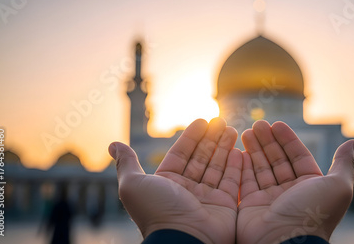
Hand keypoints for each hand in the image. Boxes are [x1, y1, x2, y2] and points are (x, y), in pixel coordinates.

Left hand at [108, 118, 241, 243]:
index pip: (182, 154)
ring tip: (232, 129)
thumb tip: (113, 144)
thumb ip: (127, 163)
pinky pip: (232, 182)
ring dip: (225, 148)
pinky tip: (240, 151)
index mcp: (167, 183)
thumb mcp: (133, 184)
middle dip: (211, 139)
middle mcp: (187, 190)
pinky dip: (236, 166)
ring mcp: (207, 197)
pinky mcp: (225, 205)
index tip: (202, 121)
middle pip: (201, 158)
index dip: (192, 137)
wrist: (183, 240)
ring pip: (218, 167)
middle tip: (221, 121)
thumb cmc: (157, 212)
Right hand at [237, 120, 353, 243]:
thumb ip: (344, 163)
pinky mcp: (251, 206)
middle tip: (258, 123)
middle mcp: (290, 193)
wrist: (284, 242)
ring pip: (260, 169)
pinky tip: (238, 151)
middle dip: (268, 141)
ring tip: (246, 131)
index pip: (298, 157)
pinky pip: (246, 182)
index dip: (288, 140)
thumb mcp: (337, 186)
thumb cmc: (313, 214)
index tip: (276, 124)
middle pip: (278, 160)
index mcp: (310, 187)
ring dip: (254, 149)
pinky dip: (242, 166)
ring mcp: (269, 199)